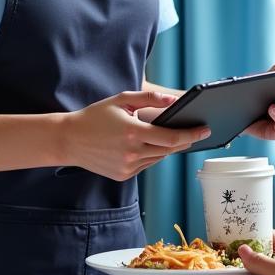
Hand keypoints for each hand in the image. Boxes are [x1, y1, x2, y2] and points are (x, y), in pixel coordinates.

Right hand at [68, 91, 209, 180]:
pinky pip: (146, 164)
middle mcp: (132, 153)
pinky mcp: (123, 175)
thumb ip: (150, 98)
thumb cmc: (96, 116)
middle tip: (197, 132)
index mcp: (133, 133)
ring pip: (158, 158)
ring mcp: (127, 167)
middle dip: (185, 141)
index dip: (192, 134)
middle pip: (169, 150)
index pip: (172, 138)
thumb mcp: (122, 99)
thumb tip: (174, 101)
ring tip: (173, 135)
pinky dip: (152, 155)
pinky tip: (149, 145)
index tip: (205, 130)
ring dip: (168, 148)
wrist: (69, 140)